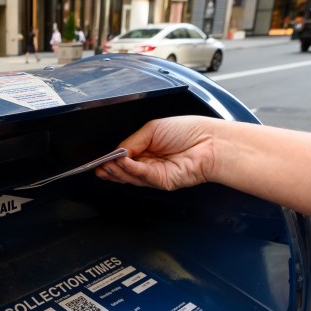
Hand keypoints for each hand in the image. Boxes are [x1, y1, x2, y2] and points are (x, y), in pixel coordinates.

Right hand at [96, 116, 218, 190]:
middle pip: (124, 170)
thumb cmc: (189, 131)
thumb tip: (118, 152)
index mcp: (147, 148)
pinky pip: (142, 176)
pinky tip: (123, 162)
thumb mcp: (152, 129)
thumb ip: (132, 141)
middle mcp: (150, 162)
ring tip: (108, 164)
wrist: (209, 142)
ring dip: (117, 170)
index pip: (124, 157)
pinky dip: (130, 169)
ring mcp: (155, 173)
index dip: (111, 159)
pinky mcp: (162, 182)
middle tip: (101, 165)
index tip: (101, 160)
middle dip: (110, 168)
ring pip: (130, 176)